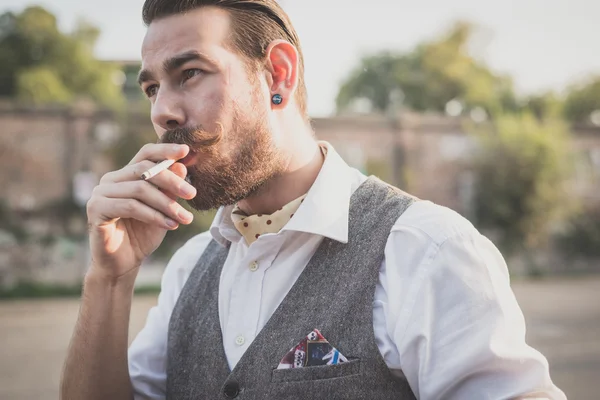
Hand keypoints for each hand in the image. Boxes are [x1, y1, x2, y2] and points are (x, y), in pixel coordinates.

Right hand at [86, 143, 196, 280]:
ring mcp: (100, 193)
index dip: (165, 150)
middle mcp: (110, 180)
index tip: (186, 151)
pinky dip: (154, 215)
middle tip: (192, 193)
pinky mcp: (96, 209)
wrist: (123, 263)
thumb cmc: (142, 234)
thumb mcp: (163, 209)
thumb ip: (169, 189)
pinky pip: (130, 207)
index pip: (145, 154)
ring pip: (140, 189)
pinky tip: (170, 225)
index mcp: (125, 175)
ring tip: (185, 218)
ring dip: (167, 204)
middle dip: (172, 181)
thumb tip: (182, 164)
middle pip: (144, 170)